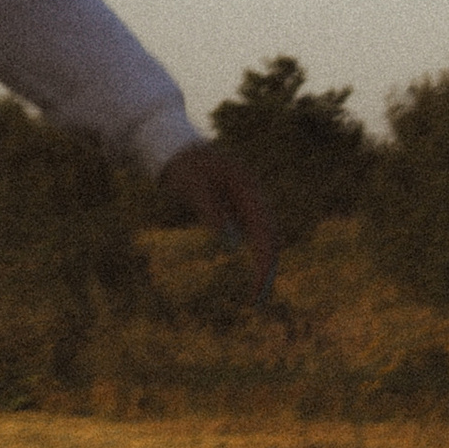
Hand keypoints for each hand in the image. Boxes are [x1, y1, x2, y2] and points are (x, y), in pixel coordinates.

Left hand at [162, 140, 279, 298]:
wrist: (177, 148)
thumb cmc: (183, 166)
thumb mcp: (191, 184)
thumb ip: (208, 207)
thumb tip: (228, 237)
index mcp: (248, 188)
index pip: (266, 231)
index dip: (265, 261)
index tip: (259, 286)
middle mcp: (254, 195)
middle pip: (271, 236)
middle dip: (268, 267)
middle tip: (256, 299)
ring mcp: (248, 201)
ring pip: (265, 236)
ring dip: (264, 263)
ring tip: (256, 293)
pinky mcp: (239, 207)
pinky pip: (254, 234)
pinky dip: (255, 254)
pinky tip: (252, 273)